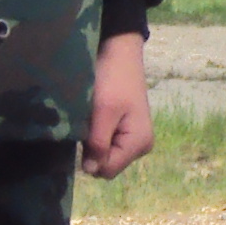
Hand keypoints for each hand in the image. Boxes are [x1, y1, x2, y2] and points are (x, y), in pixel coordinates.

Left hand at [81, 32, 154, 178]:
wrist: (119, 54)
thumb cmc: (112, 80)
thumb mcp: (103, 112)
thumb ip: (98, 143)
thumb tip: (91, 171)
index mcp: (139, 143)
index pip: (107, 170)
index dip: (91, 157)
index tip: (85, 133)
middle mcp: (140, 146)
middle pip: (107, 165)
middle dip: (92, 149)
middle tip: (88, 123)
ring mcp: (134, 139)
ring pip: (105, 155)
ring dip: (93, 141)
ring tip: (91, 118)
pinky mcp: (126, 131)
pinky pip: (106, 145)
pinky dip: (96, 134)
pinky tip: (94, 118)